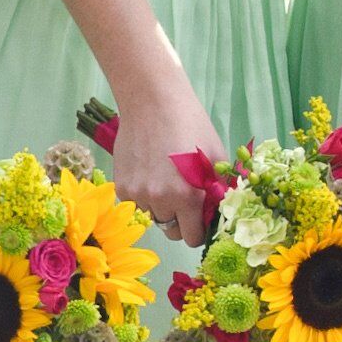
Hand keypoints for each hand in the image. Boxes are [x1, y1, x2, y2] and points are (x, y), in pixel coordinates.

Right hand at [107, 74, 225, 244]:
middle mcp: (161, 200)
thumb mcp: (215, 158)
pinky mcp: (122, 186)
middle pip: (172, 231)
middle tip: (185, 199)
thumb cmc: (192, 127)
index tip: (200, 220)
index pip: (192, 237)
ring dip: (161, 207)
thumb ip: (218, 191)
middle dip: (181, 221)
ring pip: (153, 217)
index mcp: (189, 197)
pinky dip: (144, 195)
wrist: (153, 103)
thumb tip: (219, 214)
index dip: (198, 231)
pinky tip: (150, 171)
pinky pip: (136, 203)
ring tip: (166, 179)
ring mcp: (138, 194)